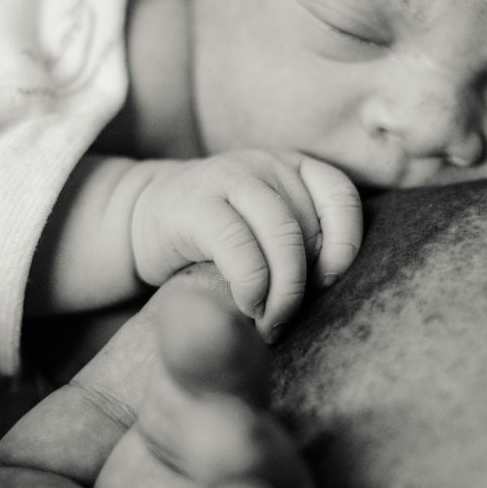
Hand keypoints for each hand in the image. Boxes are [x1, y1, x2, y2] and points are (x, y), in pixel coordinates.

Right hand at [131, 149, 361, 339]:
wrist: (142, 217)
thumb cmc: (217, 235)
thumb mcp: (268, 229)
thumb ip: (303, 242)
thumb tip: (333, 286)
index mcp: (294, 167)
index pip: (341, 196)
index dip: (344, 244)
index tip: (327, 283)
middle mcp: (266, 164)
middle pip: (309, 227)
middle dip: (304, 285)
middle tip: (286, 320)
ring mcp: (230, 177)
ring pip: (282, 235)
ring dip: (283, 291)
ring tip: (269, 323)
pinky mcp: (195, 203)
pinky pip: (239, 247)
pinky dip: (251, 285)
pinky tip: (246, 305)